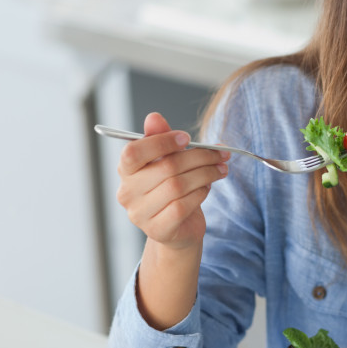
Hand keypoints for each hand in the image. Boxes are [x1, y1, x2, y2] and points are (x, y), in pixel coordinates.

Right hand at [114, 112, 228, 251]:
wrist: (179, 228)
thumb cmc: (171, 189)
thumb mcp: (166, 160)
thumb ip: (160, 138)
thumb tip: (153, 117)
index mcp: (125, 170)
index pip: (134, 152)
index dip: (162, 142)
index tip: (187, 138)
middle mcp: (127, 192)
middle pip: (166, 167)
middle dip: (199, 157)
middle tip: (221, 154)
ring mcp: (140, 214)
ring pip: (178, 186)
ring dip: (206, 174)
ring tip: (220, 169)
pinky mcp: (158, 230)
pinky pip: (183, 206)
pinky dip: (200, 194)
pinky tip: (207, 188)